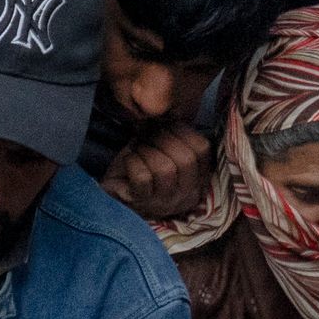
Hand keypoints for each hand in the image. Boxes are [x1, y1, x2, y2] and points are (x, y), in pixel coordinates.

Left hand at [100, 121, 214, 220]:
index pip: (203, 149)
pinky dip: (133, 162)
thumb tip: (168, 114)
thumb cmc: (142, 169)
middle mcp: (186, 194)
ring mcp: (165, 202)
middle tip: (148, 136)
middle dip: (163, 139)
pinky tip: (129, 160)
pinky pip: (142, 177)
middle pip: (186, 159)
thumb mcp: (161, 150)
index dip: (183, 130)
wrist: (116, 194)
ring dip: (147, 151)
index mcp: (197, 179)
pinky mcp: (143, 204)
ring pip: (165, 169)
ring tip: (138, 149)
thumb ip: (170, 135)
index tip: (165, 125)